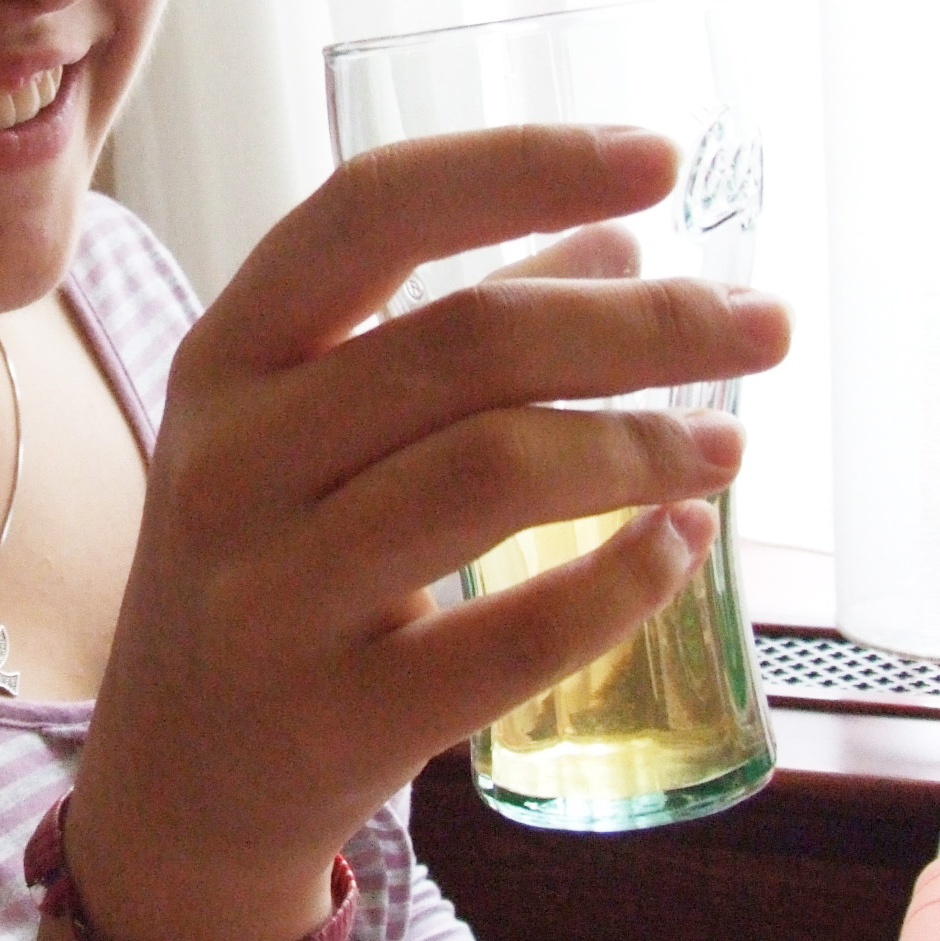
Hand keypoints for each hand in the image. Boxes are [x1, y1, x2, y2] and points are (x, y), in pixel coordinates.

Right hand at [70, 125, 790, 940]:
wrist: (176, 782)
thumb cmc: (269, 566)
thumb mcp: (311, 430)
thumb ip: (448, 328)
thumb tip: (621, 238)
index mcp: (226, 356)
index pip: (370, 211)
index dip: (521, 166)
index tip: (661, 159)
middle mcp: (229, 459)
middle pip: (467, 343)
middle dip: (645, 325)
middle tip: (763, 325)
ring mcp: (268, 593)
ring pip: (492, 472)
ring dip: (643, 445)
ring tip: (726, 444)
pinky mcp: (331, 718)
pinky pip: (510, 637)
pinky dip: (621, 583)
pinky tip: (679, 544)